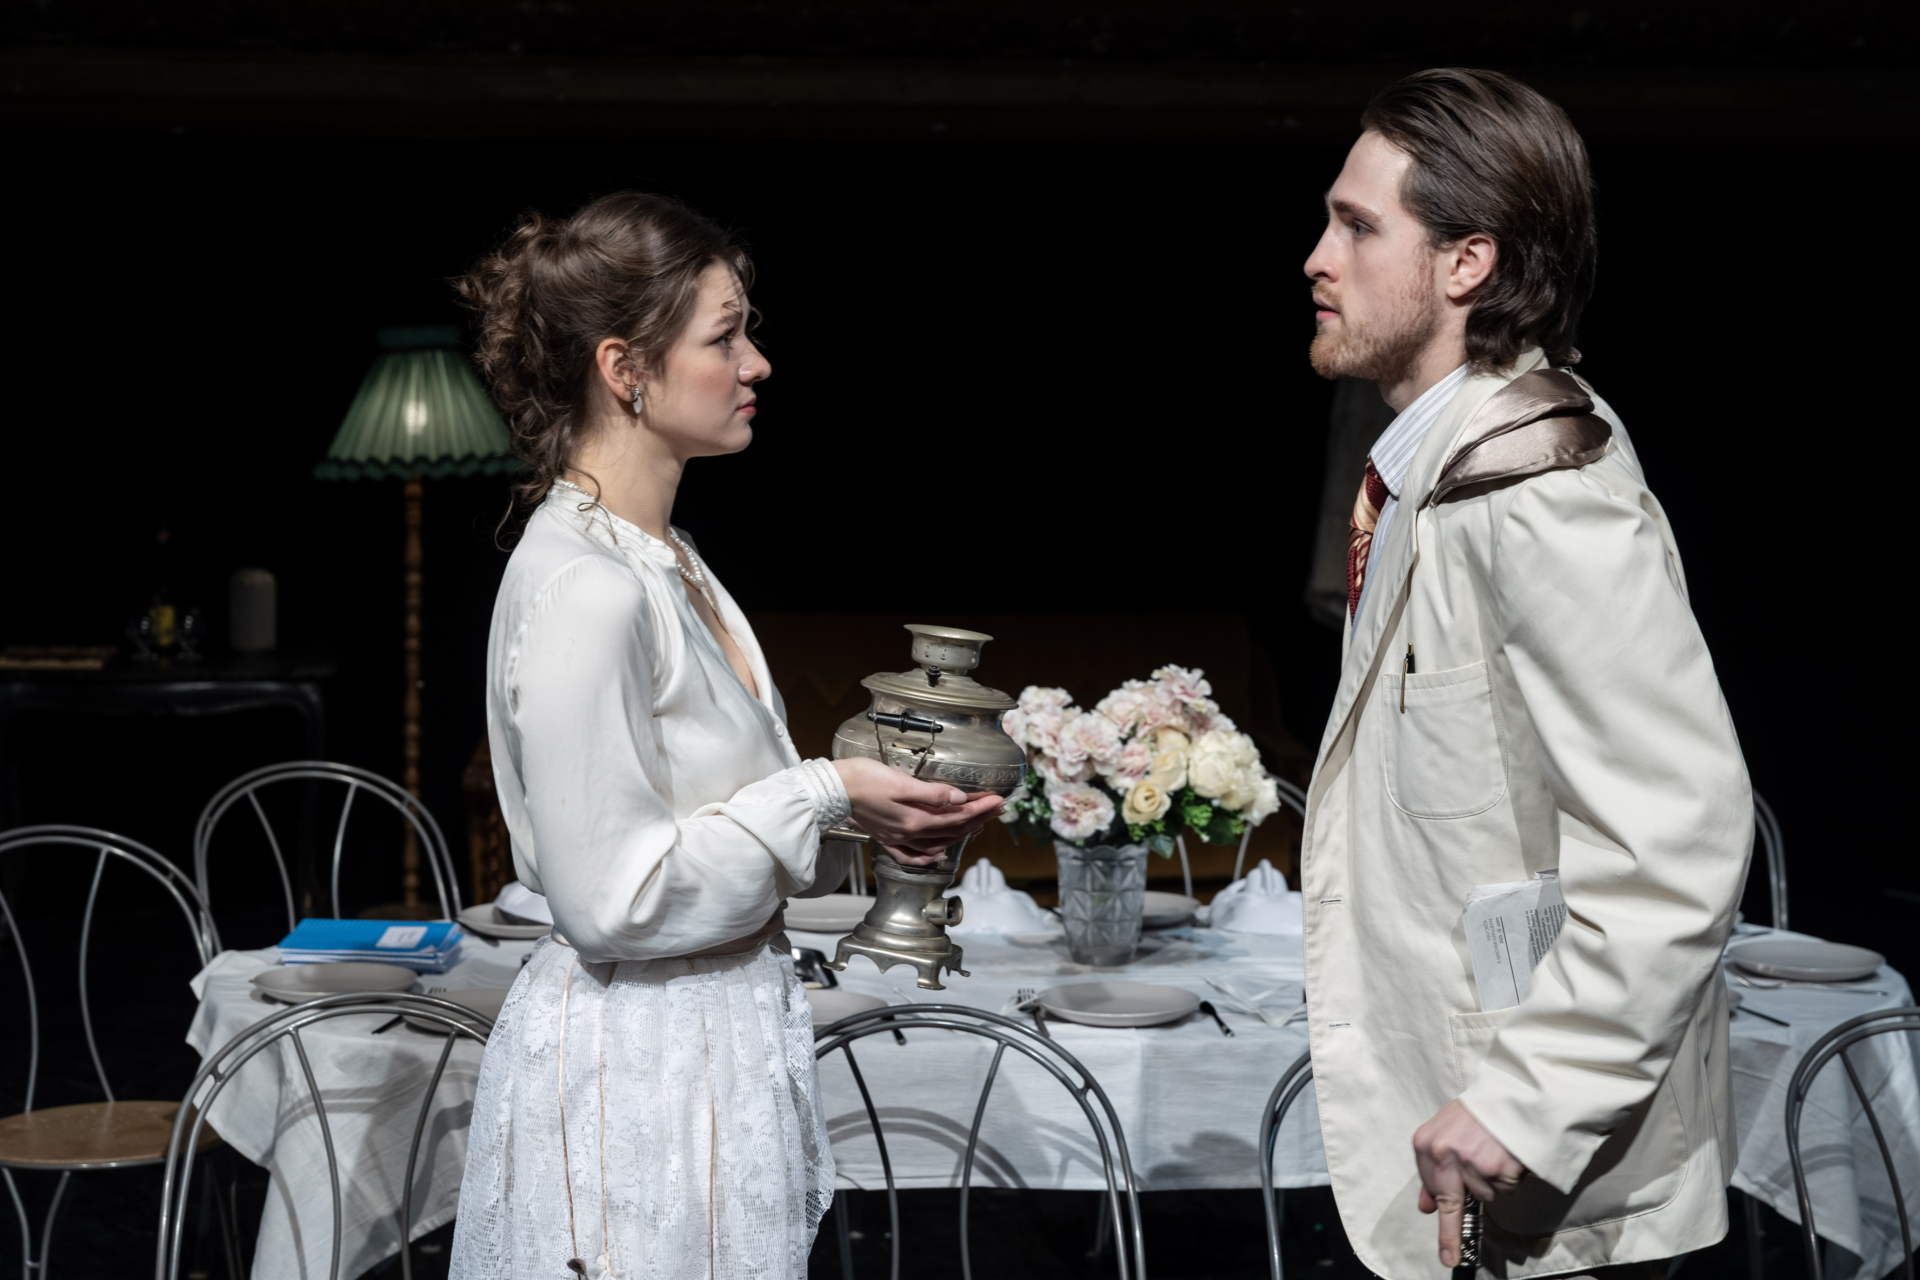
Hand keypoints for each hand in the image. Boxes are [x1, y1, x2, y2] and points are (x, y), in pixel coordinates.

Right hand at [831, 757, 1004, 857]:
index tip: (998, 800)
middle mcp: (908, 833)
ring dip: (961, 834)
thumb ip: (932, 793)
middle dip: (979, 819)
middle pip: (952, 830)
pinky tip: (939, 854)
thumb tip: (959, 799)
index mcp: (914, 819)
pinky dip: (929, 856)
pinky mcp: (886, 838)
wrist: (832, 790)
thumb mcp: (900, 781)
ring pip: (938, 842)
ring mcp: (897, 838)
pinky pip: (912, 855)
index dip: (981, 808)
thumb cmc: (862, 779)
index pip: (957, 816)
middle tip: (998, 808)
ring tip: (979, 824)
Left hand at [1412, 1099, 1524, 1267]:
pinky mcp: (1496, 1169)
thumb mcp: (1448, 1129)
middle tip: (1451, 1257)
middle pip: (1449, 1204)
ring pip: (1483, 1195)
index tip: (1441, 1243)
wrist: (1514, 1094)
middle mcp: (1443, 1153)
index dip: (1438, 1206)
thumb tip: (1427, 1205)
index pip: (1429, 1185)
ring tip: (1496, 1154)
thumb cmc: (1480, 1111)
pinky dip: (1508, 1178)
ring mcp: (1470, 1163)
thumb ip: (1435, 1165)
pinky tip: (1507, 1156)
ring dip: (1491, 1183)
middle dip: (1450, 1235)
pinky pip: (1503, 1189)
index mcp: (1426, 1142)